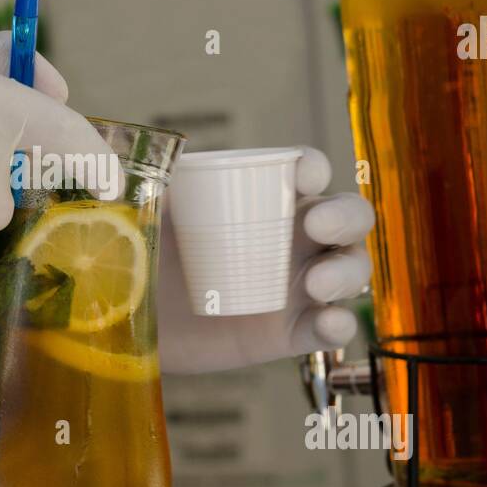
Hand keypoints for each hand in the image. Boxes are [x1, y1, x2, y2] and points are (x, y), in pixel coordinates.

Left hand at [157, 147, 373, 374]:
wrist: (134, 317)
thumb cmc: (146, 249)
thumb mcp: (149, 209)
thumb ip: (152, 179)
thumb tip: (137, 155)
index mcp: (267, 196)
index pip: (308, 170)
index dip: (314, 167)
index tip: (300, 175)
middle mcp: (294, 236)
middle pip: (349, 216)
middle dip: (345, 217)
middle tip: (316, 227)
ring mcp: (298, 285)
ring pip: (351, 269)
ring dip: (347, 272)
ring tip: (315, 285)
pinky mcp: (290, 331)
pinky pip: (331, 328)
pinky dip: (340, 326)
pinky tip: (329, 323)